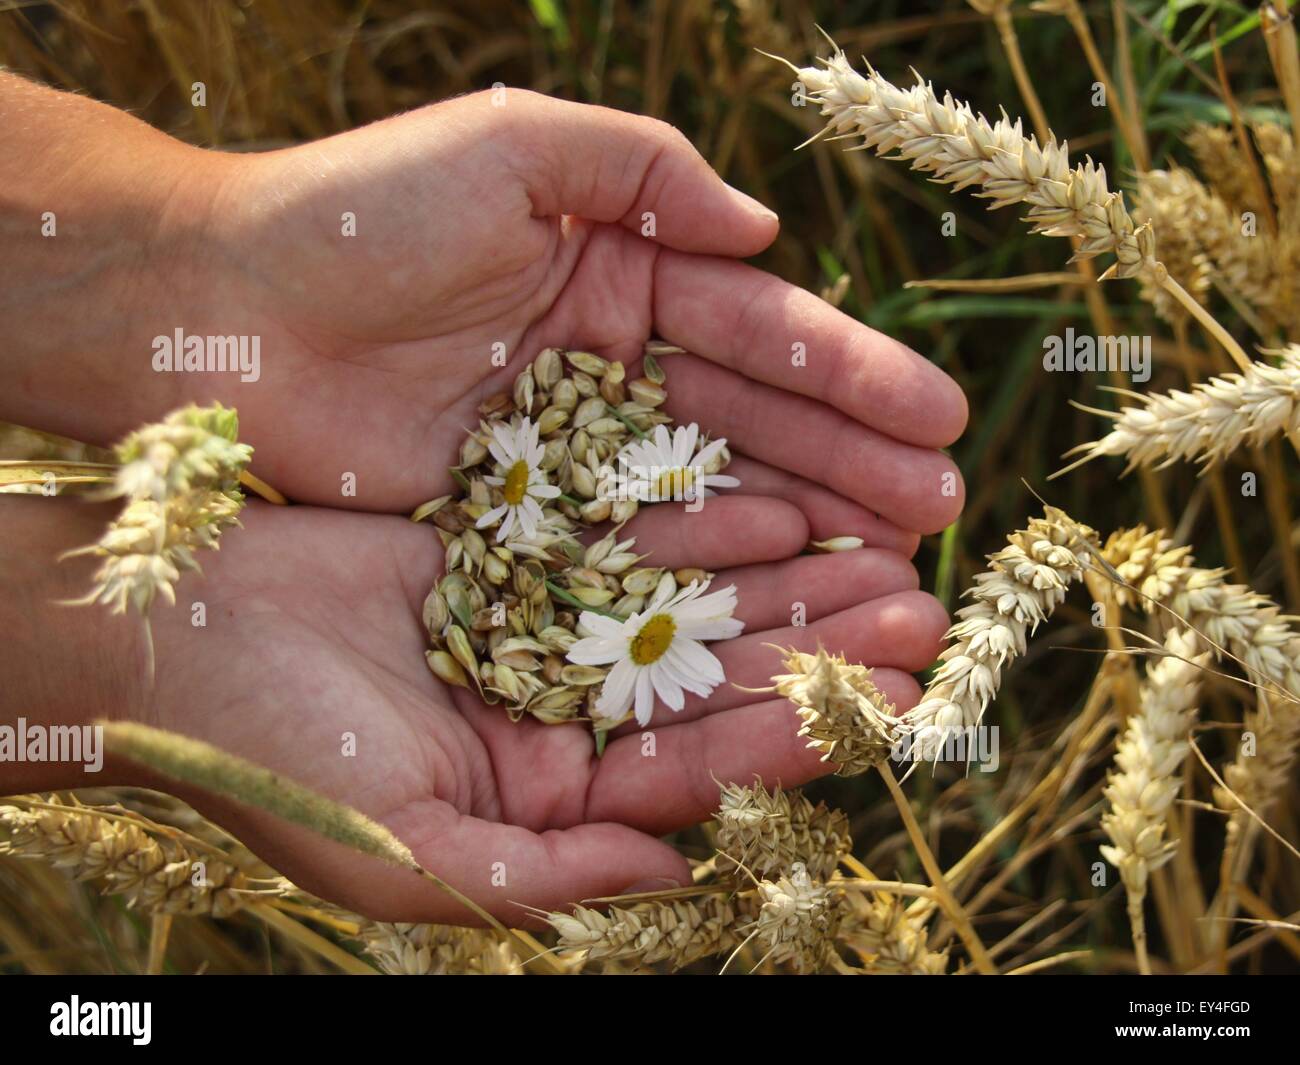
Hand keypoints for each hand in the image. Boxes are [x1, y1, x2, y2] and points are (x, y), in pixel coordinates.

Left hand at [3, 81, 965, 548]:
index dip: (849, 374)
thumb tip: (765, 229)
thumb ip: (642, 173)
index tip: (937, 417)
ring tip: (893, 562)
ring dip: (802, 526)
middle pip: (752, 421)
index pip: (757, 329)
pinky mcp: (520, 522)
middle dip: (851, 460)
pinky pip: (629, 550)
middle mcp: (607, 368)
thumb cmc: (360, 215)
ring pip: (707, 493)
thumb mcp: (511, 150)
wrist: (219, 314)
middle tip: (941, 508)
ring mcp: (569, 453)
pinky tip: (779, 596)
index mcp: (617, 272)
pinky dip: (704, 574)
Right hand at [3, 496, 946, 921]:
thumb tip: (678, 875)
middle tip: (918, 612)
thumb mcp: (403, 850)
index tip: (887, 700)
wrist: (173, 635)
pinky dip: (696, 515)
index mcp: (548, 796)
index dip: (792, 732)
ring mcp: (545, 625)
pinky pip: (625, 531)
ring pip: (688, 600)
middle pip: (715, 678)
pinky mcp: (517, 549)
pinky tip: (774, 492)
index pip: (697, 768)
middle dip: (815, 645)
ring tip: (880, 543)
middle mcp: (561, 712)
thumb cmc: (274, 753)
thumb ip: (545, 875)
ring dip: (780, 573)